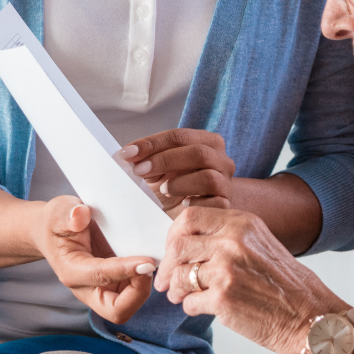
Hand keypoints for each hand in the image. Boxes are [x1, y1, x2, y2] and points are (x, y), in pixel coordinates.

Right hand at [32, 196, 155, 323]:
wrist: (51, 232)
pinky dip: (143, 280)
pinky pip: (131, 292)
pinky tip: (148, 259)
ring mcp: (100, 289)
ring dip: (143, 287)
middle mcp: (86, 288)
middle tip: (149, 265)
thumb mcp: (59, 211)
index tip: (147, 261)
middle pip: (117, 310)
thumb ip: (69, 214)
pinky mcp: (111, 285)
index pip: (102, 277)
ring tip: (151, 260)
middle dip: (139, 293)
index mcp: (72, 272)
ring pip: (128, 304)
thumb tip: (80, 215)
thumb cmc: (55, 223)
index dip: (126, 270)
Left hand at [119, 128, 235, 213]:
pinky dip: (195, 204)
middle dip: (164, 160)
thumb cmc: (170, 188)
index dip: (152, 143)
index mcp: (207, 142)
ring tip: (163, 190)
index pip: (180, 136)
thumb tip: (126, 155)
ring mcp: (226, 184)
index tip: (127, 154)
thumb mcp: (155, 170)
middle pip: (197, 152)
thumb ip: (145, 158)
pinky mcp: (226, 207)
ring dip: (179, 183)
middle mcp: (222, 160)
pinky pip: (213, 204)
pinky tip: (183, 206)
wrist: (184, 217)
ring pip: (207, 177)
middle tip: (139, 171)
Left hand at [157, 206, 342, 353]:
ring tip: (182, 297)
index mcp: (242, 223)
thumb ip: (227, 236)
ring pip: (179, 275)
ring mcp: (226, 269)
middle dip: (167, 265)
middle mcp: (233, 241)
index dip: (173, 235)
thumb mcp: (260, 244)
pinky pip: (189, 302)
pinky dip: (190, 308)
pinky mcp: (223, 299)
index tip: (172, 250)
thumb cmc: (286, 286)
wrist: (310, 318)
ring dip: (176, 289)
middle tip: (167, 280)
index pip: (189, 217)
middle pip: (178, 245)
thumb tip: (186, 242)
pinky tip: (203, 309)